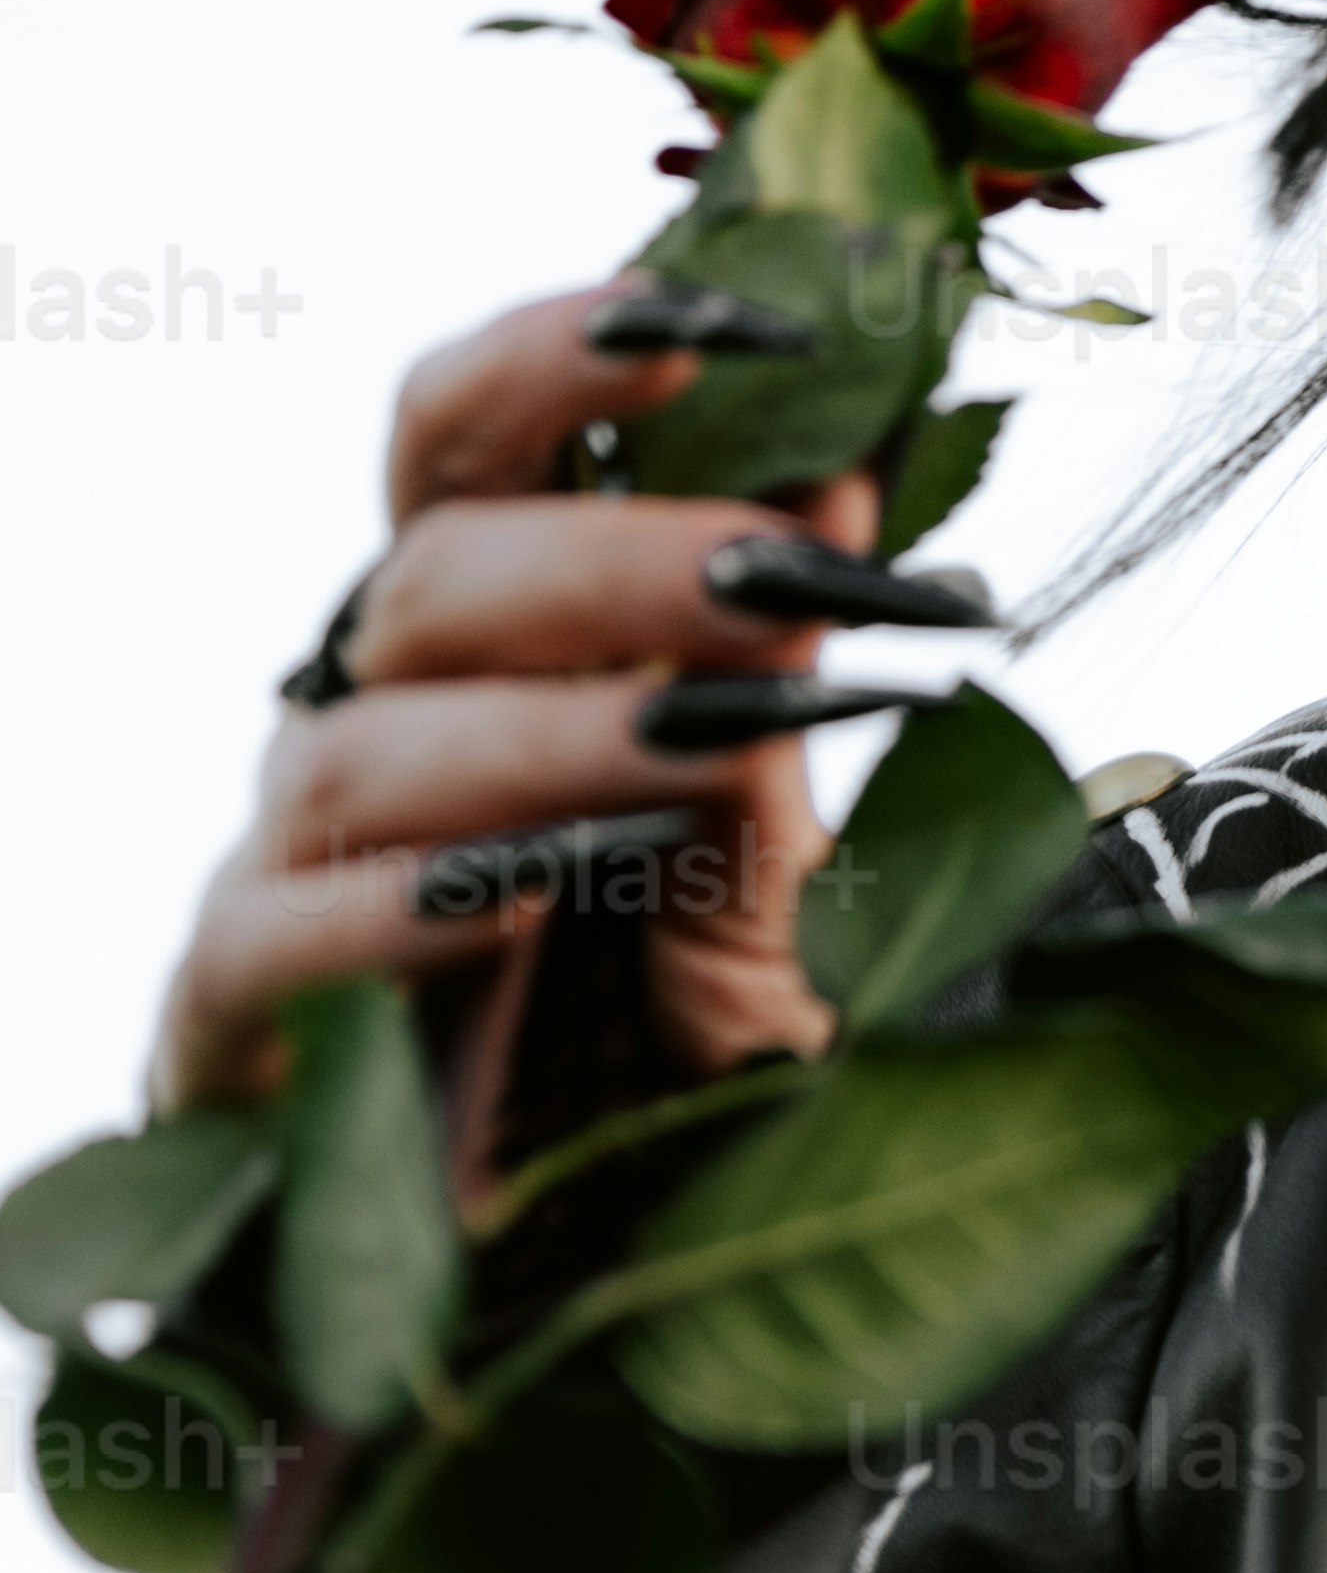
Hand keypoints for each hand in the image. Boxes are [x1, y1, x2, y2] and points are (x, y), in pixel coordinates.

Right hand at [160, 287, 931, 1105]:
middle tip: (787, 583)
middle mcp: (372, 715)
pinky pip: (269, 937)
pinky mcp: (235, 1026)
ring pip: (366, 746)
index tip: (721, 320)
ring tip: (704, 750)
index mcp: (484, 632)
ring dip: (550, 732)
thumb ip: (784, 690)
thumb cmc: (656, 1012)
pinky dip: (393, 909)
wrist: (578, 1252)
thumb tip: (844, 497)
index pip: (468, 434)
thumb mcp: (766, 851)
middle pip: (433, 568)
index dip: (565, 353)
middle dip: (617, 557)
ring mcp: (291, 865)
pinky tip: (518, 896)